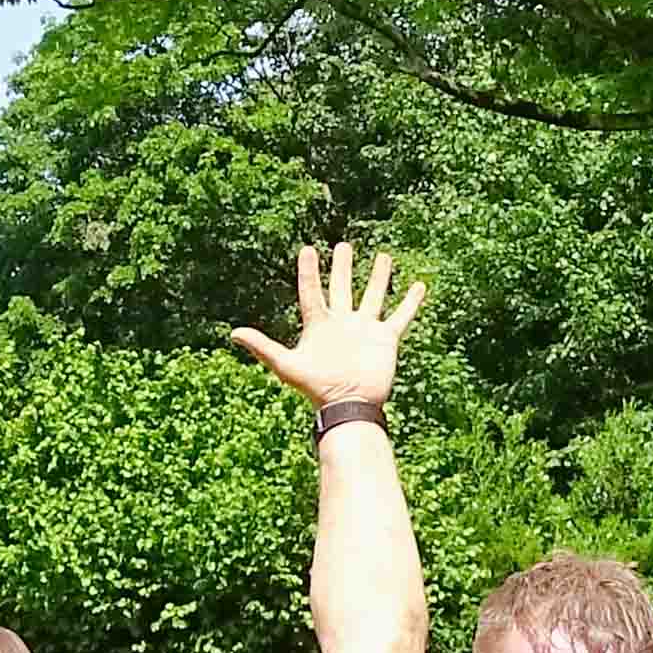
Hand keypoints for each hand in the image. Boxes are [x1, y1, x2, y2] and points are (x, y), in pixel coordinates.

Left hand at [226, 237, 429, 416]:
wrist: (349, 406)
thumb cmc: (318, 388)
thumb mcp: (287, 366)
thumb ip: (263, 348)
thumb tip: (233, 333)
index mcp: (319, 325)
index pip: (312, 292)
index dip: (308, 272)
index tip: (307, 249)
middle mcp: (343, 323)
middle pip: (342, 288)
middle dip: (342, 267)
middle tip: (343, 246)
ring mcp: (365, 330)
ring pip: (372, 296)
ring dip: (378, 277)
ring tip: (383, 256)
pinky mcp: (386, 339)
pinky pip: (401, 316)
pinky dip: (411, 302)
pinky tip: (419, 285)